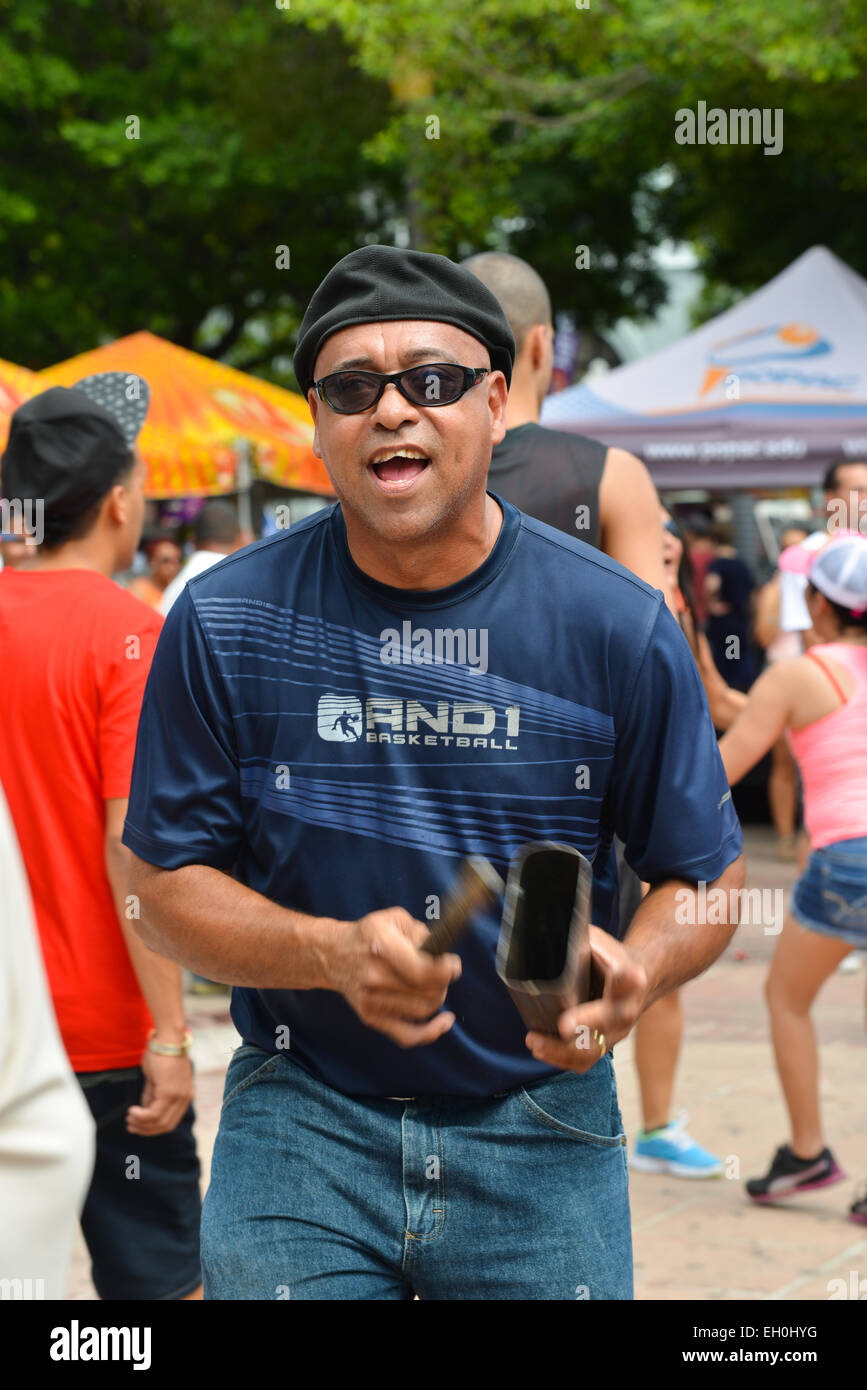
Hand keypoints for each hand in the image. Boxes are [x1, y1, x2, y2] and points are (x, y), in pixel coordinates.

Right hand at [127, 1047, 193, 1135]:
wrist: (167, 1039)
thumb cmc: (160, 1054)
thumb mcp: (156, 1080)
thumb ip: (152, 1096)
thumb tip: (144, 1111)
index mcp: (185, 1095)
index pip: (171, 1121)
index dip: (154, 1128)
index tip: (138, 1126)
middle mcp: (185, 1098)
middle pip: (166, 1125)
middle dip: (146, 1129)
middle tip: (131, 1126)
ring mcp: (178, 1096)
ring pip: (159, 1122)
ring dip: (141, 1123)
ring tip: (129, 1118)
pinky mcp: (169, 1093)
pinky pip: (153, 1114)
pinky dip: (141, 1116)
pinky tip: (131, 1111)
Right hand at [327, 908, 460, 1048]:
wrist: (333, 954)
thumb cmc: (371, 934)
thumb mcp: (395, 919)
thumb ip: (422, 934)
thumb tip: (442, 956)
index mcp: (381, 945)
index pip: (423, 971)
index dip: (446, 971)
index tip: (453, 965)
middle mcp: (374, 975)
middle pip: (428, 992)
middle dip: (444, 982)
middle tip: (442, 972)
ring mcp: (370, 1000)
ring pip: (423, 1010)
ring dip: (437, 998)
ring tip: (434, 985)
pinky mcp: (370, 1017)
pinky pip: (408, 1035)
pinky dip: (431, 1032)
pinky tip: (445, 1021)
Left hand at [525, 925, 648, 1073]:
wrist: (639, 977)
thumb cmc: (611, 957)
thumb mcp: (600, 941)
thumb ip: (579, 939)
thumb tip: (544, 934)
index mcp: (630, 977)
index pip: (628, 979)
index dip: (625, 979)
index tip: (623, 977)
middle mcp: (626, 1007)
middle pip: (610, 1020)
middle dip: (585, 1024)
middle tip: (562, 1026)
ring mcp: (616, 1031)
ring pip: (594, 1048)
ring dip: (563, 1050)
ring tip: (534, 1042)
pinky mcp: (604, 1045)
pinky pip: (584, 1061)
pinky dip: (561, 1059)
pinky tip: (539, 1049)